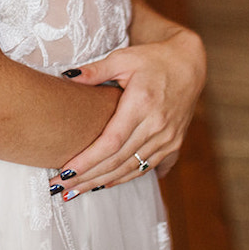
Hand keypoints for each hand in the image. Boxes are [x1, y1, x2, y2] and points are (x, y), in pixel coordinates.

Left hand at [55, 26, 205, 194]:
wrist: (188, 64)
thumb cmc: (152, 59)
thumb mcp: (123, 57)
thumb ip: (95, 70)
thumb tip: (66, 76)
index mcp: (142, 104)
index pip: (111, 142)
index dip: (88, 160)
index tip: (64, 172)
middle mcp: (157, 125)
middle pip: (118, 160)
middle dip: (87, 177)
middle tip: (60, 188)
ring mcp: (168, 137)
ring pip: (132, 168)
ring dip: (103, 182)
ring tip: (76, 191)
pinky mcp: (174, 143)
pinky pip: (147, 167)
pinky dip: (125, 177)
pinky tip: (106, 184)